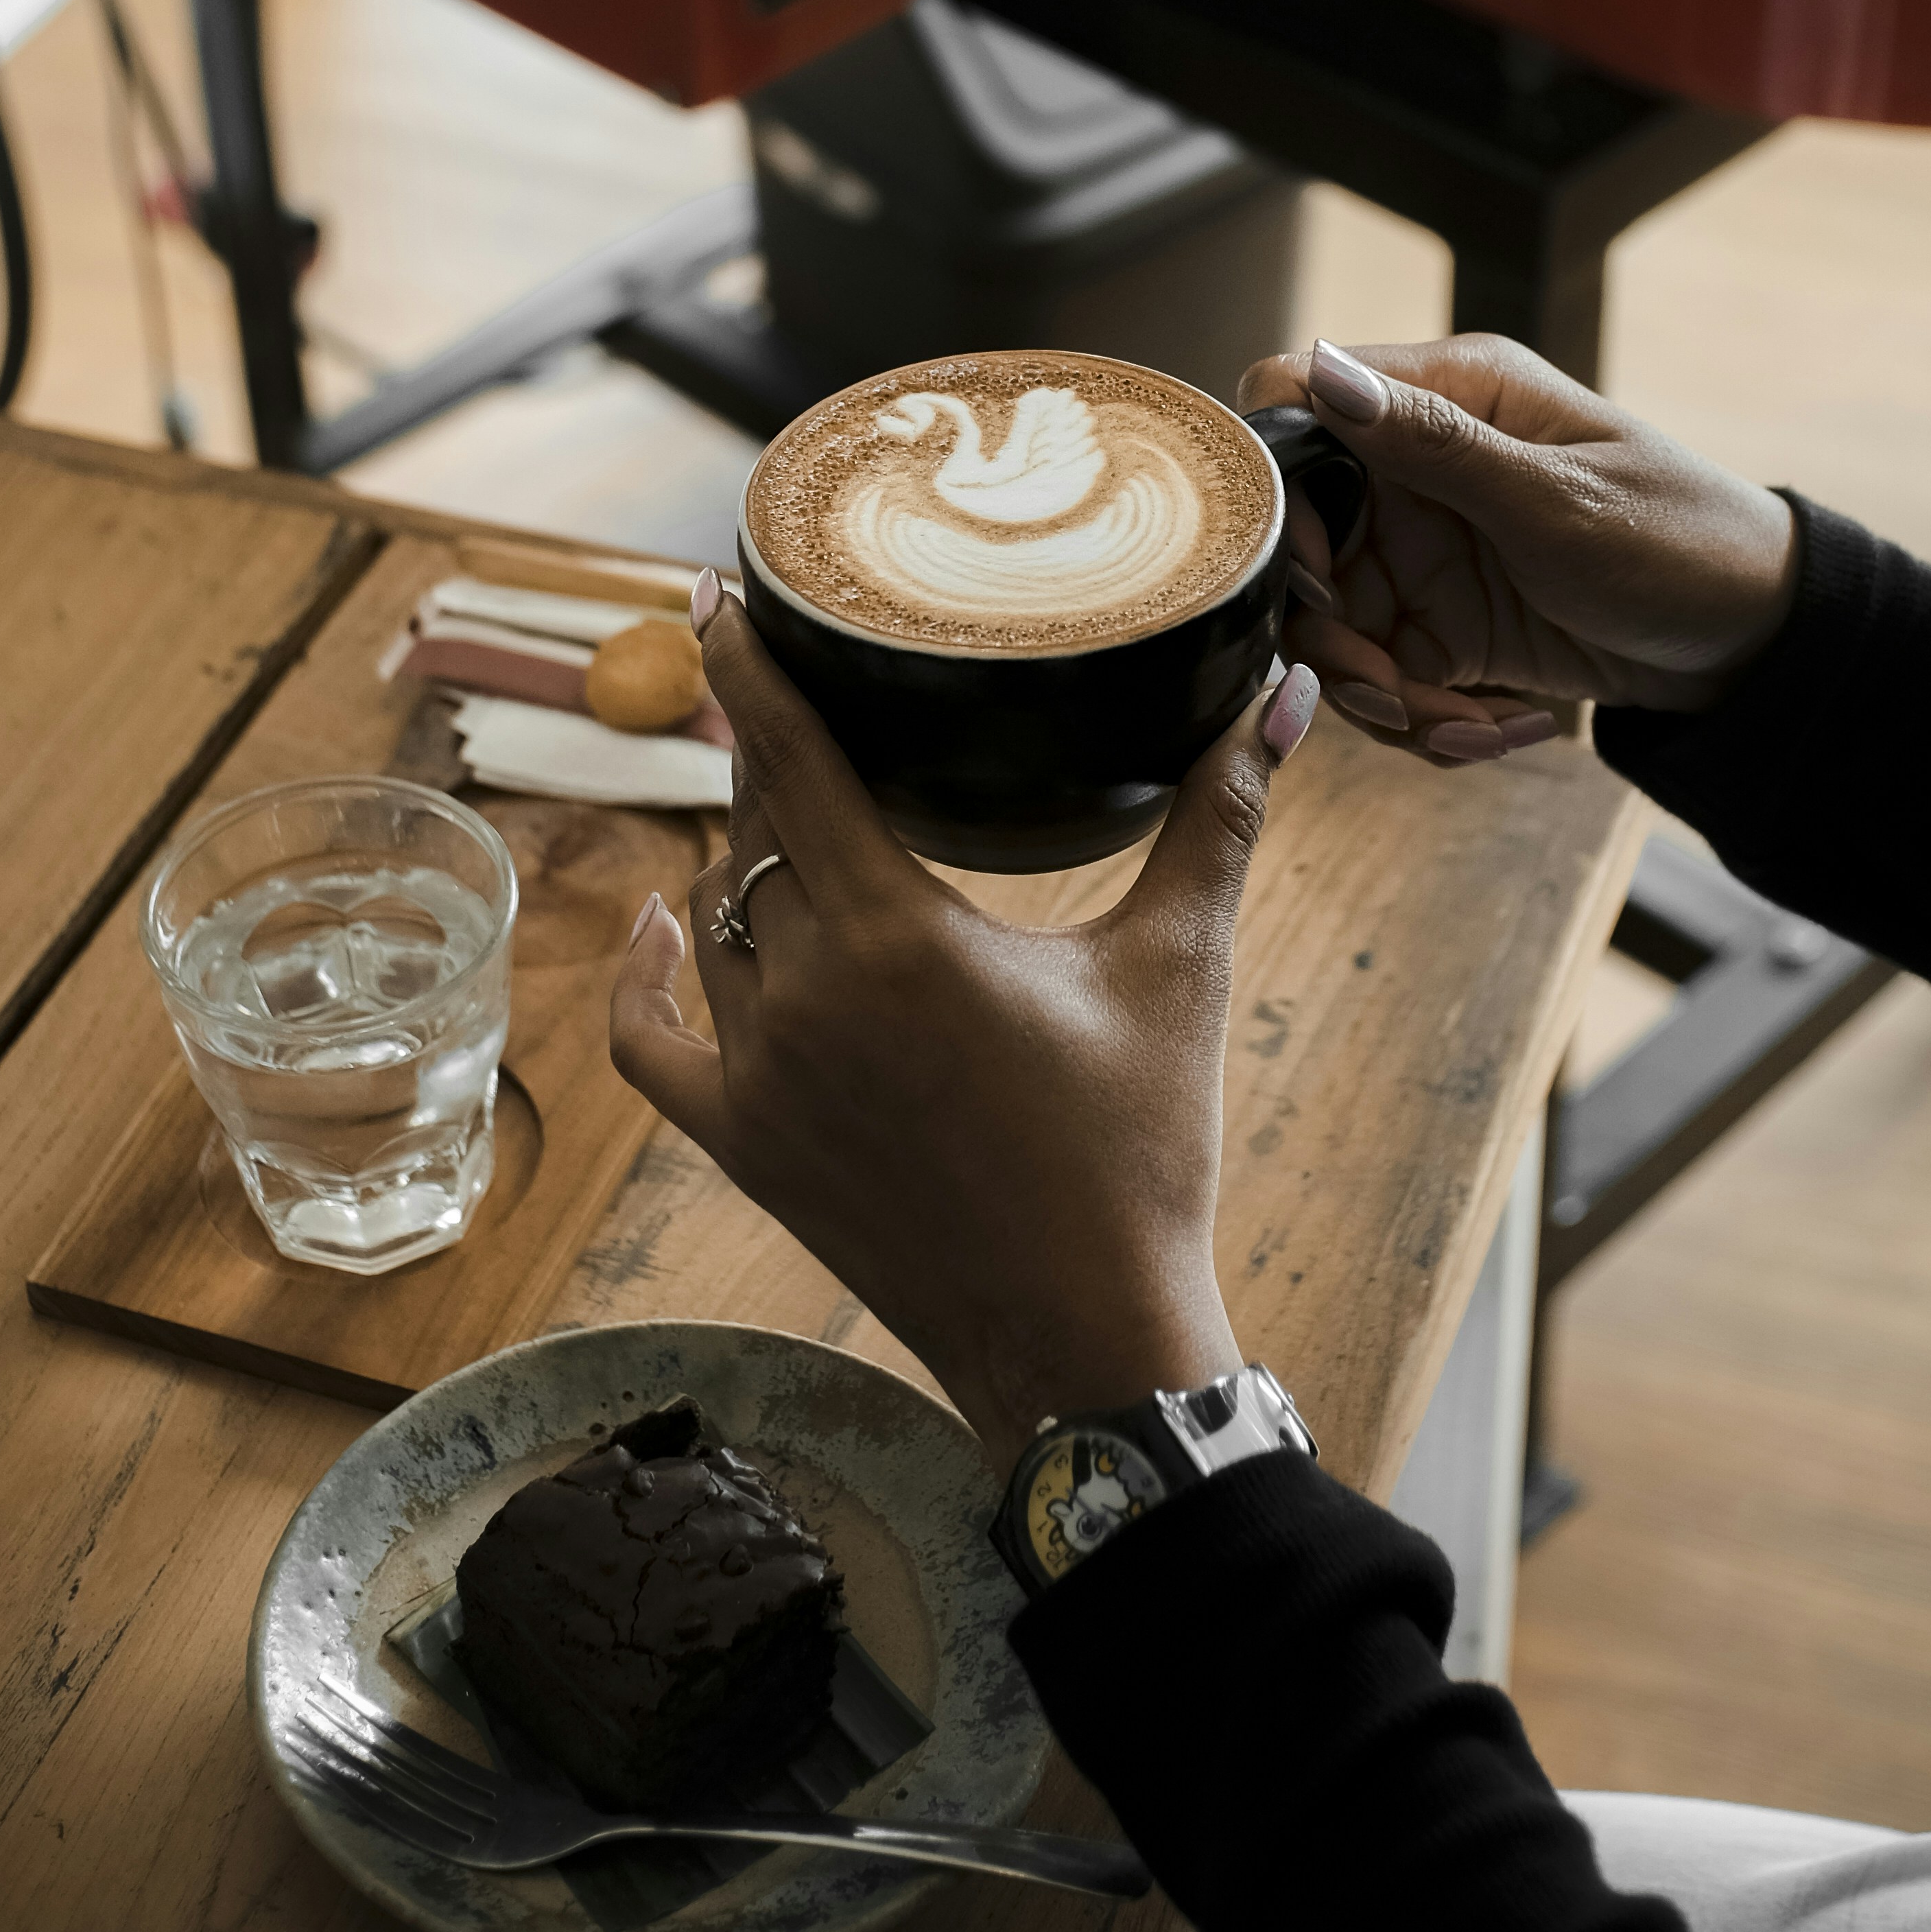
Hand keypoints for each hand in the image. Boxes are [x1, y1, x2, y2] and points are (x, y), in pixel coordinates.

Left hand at [608, 580, 1322, 1468]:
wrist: (1086, 1339)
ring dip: (740, 854)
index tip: (716, 592)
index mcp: (898, 937)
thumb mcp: (1178, 969)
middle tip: (783, 683)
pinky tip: (667, 919)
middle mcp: (806, 996)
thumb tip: (1280, 695)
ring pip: (714, 920)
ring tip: (782, 801)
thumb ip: (1219, 819)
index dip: (748, 666)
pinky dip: (650, 975)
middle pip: (753, 828)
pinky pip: (656, 1043)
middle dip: (766, 751)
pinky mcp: (749, 1146)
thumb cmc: (1141, 1154)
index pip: (790, 759)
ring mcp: (764, 1076)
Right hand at [1234, 335, 1798, 735]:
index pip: (1300, 402)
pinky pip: (1386, 679)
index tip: (1321, 572)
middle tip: (1387, 692)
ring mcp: (1426, 550)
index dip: (1281, 489)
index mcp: (1449, 396)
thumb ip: (1435, 444)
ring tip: (1465, 731)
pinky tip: (1494, 731)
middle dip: (1332, 632)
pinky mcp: (1442, 627)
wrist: (1757, 645)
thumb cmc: (1682, 541)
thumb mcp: (1557, 499)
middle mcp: (1420, 468)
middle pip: (1302, 540)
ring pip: (1335, 625)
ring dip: (1383, 698)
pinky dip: (1424, 722)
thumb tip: (1325, 373)